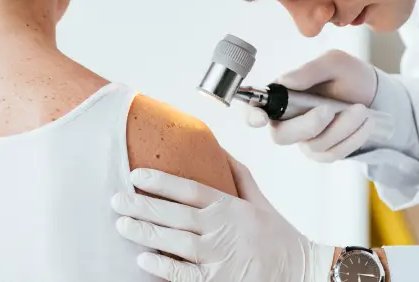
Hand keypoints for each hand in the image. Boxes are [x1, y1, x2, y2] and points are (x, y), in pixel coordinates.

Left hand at [111, 157, 335, 281]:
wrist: (301, 272)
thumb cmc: (278, 237)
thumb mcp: (260, 202)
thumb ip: (238, 176)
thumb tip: (219, 149)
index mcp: (232, 208)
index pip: (192, 189)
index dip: (162, 181)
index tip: (137, 174)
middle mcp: (224, 230)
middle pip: (177, 215)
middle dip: (144, 205)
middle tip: (117, 199)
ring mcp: (219, 258)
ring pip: (175, 242)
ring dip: (146, 232)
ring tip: (122, 224)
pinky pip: (183, 274)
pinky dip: (162, 266)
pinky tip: (143, 258)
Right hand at [246, 50, 379, 161]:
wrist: (374, 93)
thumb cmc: (348, 75)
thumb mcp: (334, 63)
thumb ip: (309, 71)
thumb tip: (285, 81)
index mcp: (282, 95)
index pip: (256, 109)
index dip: (252, 116)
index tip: (261, 118)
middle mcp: (288, 120)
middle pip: (282, 135)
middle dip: (309, 125)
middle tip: (330, 109)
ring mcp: (305, 138)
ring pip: (312, 145)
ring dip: (341, 128)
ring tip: (361, 110)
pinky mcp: (324, 151)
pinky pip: (331, 154)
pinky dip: (351, 138)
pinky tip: (364, 123)